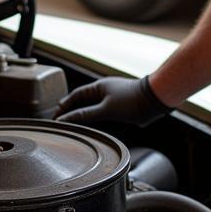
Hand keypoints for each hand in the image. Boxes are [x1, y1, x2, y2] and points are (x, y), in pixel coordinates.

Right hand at [56, 75, 171, 126]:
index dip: (65, 105)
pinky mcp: (121, 106)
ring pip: (93, 106)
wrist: (154, 100)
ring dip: (83, 114)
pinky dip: (94, 117)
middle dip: (71, 110)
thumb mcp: (105, 109)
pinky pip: (103, 111)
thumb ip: (85, 114)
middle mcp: (105, 91)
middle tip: (61, 120)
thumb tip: (66, 119)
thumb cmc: (132, 100)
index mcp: (99, 87)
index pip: (76, 95)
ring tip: (72, 124)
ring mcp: (113, 98)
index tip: (56, 116)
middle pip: (83, 100)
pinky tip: (92, 124)